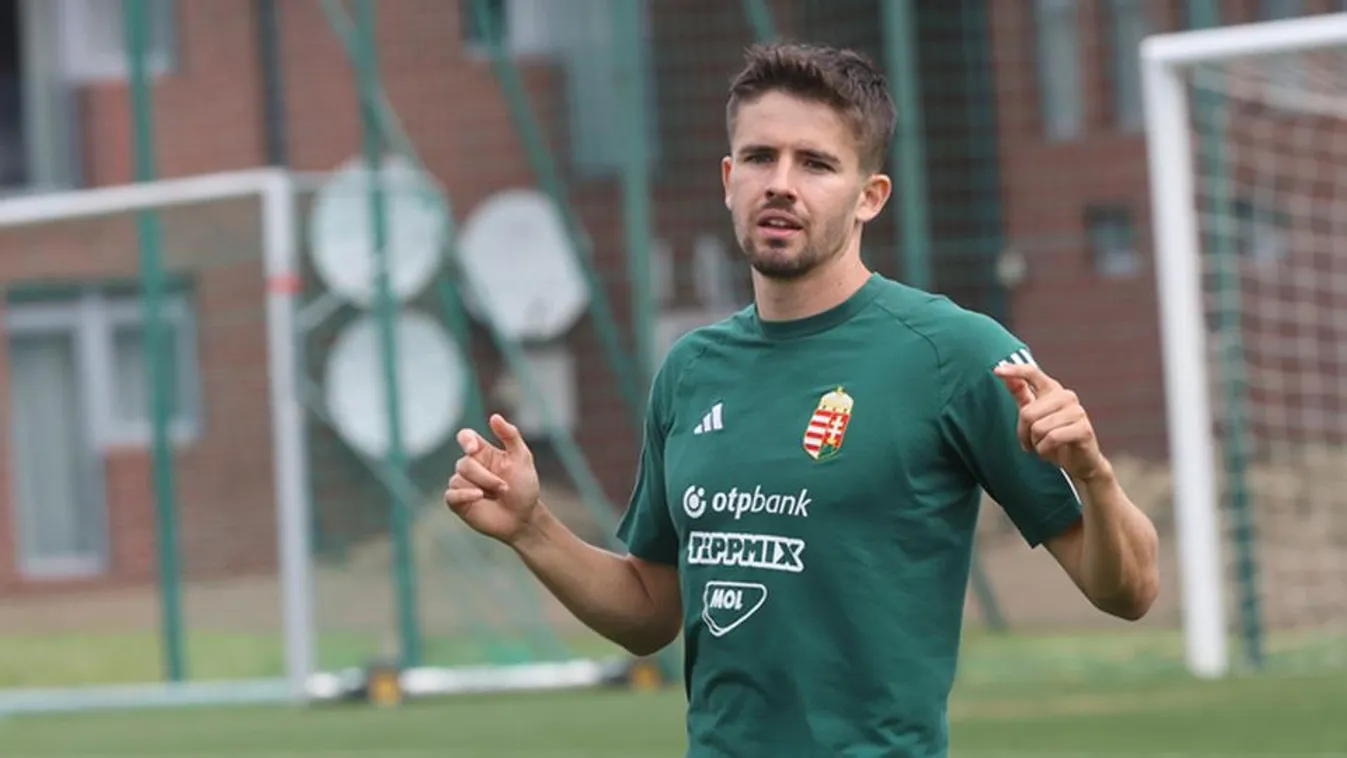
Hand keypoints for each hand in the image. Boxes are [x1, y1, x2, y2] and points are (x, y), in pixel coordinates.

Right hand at [444, 413, 541, 544]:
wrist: (523, 517)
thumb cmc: (524, 487)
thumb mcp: (522, 458)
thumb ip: (510, 436)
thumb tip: (494, 416)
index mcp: (483, 452)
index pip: (465, 437)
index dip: (466, 440)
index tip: (473, 448)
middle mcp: (470, 466)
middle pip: (464, 463)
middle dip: (486, 476)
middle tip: (505, 487)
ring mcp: (462, 484)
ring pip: (458, 478)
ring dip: (481, 486)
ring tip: (499, 495)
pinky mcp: (458, 502)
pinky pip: (450, 494)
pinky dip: (464, 495)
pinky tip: (479, 497)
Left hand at [993, 360, 1108, 481]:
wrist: (1079, 461)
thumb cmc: (1054, 436)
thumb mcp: (1034, 414)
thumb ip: (1021, 394)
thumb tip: (1005, 373)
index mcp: (1052, 389)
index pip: (1032, 373)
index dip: (1015, 370)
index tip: (996, 371)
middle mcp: (1066, 396)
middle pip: (1028, 412)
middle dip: (1023, 432)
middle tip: (1030, 442)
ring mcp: (1077, 412)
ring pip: (1039, 428)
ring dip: (1035, 443)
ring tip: (1043, 446)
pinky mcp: (1083, 429)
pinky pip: (1052, 438)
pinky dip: (1044, 450)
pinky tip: (1049, 452)